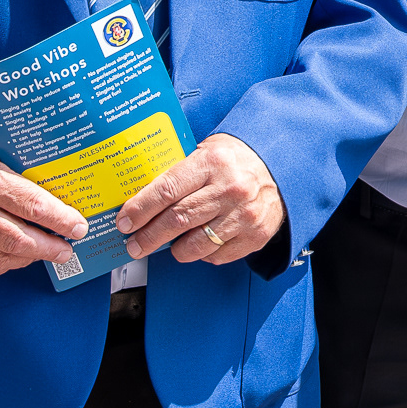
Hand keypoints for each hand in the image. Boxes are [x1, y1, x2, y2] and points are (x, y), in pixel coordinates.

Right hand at [0, 132, 87, 278]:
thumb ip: (18, 181)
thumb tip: (56, 201)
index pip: (35, 207)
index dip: (62, 221)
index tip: (78, 227)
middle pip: (20, 241)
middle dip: (49, 249)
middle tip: (66, 251)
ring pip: (2, 258)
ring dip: (28, 259)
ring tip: (43, 253)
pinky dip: (2, 265)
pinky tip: (14, 258)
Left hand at [117, 132, 285, 265]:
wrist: (282, 168)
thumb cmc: (236, 160)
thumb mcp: (207, 151)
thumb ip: (179, 173)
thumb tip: (139, 199)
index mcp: (212, 163)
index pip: (167, 190)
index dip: (140, 209)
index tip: (125, 222)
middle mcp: (230, 189)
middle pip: (177, 221)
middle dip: (148, 237)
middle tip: (134, 244)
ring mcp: (244, 215)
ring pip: (194, 245)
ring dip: (174, 249)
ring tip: (167, 244)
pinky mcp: (255, 236)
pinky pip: (216, 255)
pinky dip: (202, 253)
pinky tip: (200, 241)